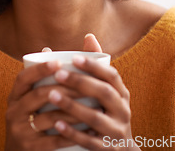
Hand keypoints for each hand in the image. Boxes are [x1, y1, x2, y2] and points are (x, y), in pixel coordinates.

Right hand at [5, 55, 80, 149]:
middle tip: (88, 85)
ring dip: (74, 111)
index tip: (58, 63)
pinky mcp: (31, 148)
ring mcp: (21, 131)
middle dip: (66, 89)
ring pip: (50, 118)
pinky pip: (54, 140)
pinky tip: (89, 131)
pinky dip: (73, 134)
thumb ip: (37, 79)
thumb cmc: (28, 121)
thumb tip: (48, 49)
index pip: (23, 78)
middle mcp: (14, 112)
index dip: (39, 69)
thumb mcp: (26, 101)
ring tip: (93, 107)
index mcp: (14, 97)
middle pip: (40, 95)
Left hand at [48, 34, 139, 149]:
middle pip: (104, 94)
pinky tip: (57, 124)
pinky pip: (90, 141)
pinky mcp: (107, 150)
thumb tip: (88, 35)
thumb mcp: (106, 90)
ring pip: (95, 118)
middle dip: (81, 83)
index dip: (94, 66)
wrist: (120, 150)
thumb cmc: (106, 111)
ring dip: (72, 106)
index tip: (75, 57)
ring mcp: (116, 132)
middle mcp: (123, 111)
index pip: (112, 76)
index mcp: (121, 94)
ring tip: (52, 95)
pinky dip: (73, 133)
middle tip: (58, 74)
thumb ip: (96, 66)